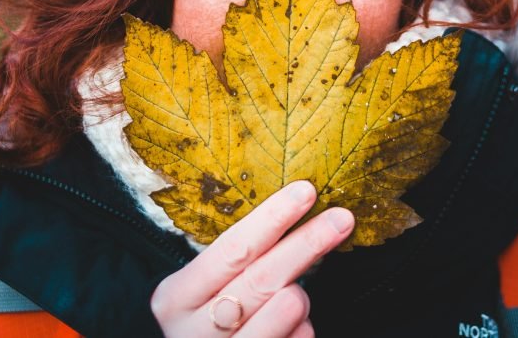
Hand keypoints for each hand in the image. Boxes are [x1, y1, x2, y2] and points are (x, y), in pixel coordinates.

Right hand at [150, 181, 354, 336]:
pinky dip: (303, 329)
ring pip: (283, 311)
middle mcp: (192, 330)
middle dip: (305, 244)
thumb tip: (294, 211)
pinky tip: (293, 328)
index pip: (231, 249)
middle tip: (341, 219)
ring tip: (297, 296)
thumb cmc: (204, 324)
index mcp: (176, 297)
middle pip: (261, 279)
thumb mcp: (203, 292)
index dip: (272, 218)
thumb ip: (238, 265)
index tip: (306, 192)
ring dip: (300, 296)